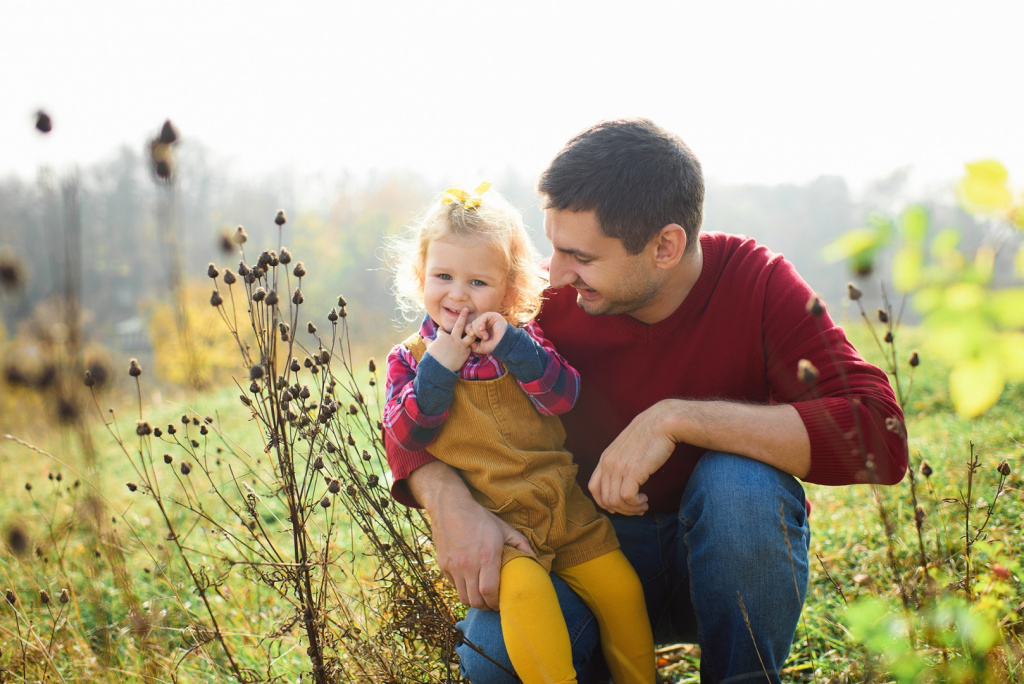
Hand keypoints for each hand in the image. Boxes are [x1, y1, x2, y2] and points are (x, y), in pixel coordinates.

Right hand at [425, 308, 475, 371]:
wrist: (440, 370)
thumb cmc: (433, 359)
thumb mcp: (430, 349)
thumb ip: (429, 343)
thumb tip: (424, 339)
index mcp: (443, 337)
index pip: (442, 331)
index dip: (441, 330)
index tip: (441, 329)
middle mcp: (453, 338)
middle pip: (459, 325)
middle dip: (462, 316)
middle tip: (466, 309)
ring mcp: (460, 345)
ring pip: (470, 336)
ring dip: (473, 332)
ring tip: (478, 327)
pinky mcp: (465, 353)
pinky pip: (470, 348)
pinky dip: (470, 346)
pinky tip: (472, 345)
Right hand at [433, 499, 533, 609]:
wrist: (450, 507)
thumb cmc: (480, 518)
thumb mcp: (503, 528)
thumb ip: (521, 544)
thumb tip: (534, 559)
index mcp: (486, 556)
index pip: (489, 592)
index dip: (496, 602)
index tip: (501, 603)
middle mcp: (468, 564)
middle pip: (476, 600)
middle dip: (486, 606)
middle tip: (493, 603)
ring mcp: (454, 566)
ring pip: (463, 597)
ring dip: (474, 601)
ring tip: (482, 597)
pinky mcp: (443, 566)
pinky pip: (454, 586)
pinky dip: (463, 589)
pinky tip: (470, 583)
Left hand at [466, 312, 507, 355]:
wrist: (503, 345)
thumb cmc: (493, 346)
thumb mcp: (479, 347)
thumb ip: (472, 344)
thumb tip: (466, 340)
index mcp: (482, 329)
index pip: (470, 326)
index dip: (468, 330)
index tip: (471, 335)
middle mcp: (485, 323)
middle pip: (472, 323)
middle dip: (475, 332)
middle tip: (483, 338)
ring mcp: (489, 319)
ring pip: (477, 321)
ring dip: (479, 331)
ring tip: (486, 337)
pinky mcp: (493, 315)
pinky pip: (482, 317)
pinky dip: (481, 324)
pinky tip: (483, 329)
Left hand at [589, 399, 679, 514]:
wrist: (662, 423)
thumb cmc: (650, 435)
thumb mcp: (627, 448)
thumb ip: (620, 462)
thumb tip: (624, 482)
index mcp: (605, 458)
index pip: (593, 488)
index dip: (604, 502)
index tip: (620, 506)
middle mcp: (608, 463)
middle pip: (604, 499)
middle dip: (621, 509)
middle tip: (636, 509)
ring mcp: (618, 467)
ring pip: (615, 502)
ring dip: (630, 509)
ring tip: (643, 505)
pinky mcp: (632, 471)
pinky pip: (627, 498)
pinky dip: (636, 504)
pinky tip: (645, 499)